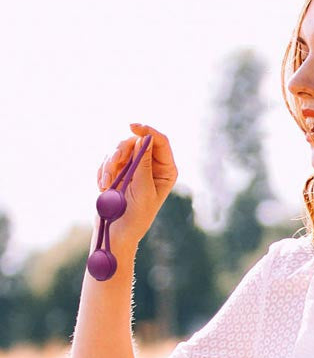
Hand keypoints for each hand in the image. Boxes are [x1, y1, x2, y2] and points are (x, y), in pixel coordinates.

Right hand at [95, 122, 177, 246]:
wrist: (117, 231)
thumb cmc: (136, 214)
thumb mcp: (141, 188)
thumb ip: (143, 163)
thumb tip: (145, 138)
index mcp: (166, 170)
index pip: (160, 142)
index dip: (148, 131)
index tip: (132, 127)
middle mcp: (152, 166)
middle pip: (136, 141)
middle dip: (122, 150)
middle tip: (114, 161)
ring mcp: (134, 167)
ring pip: (119, 149)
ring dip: (109, 164)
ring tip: (106, 184)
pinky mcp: (118, 171)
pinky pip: (108, 160)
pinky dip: (103, 171)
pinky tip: (103, 187)